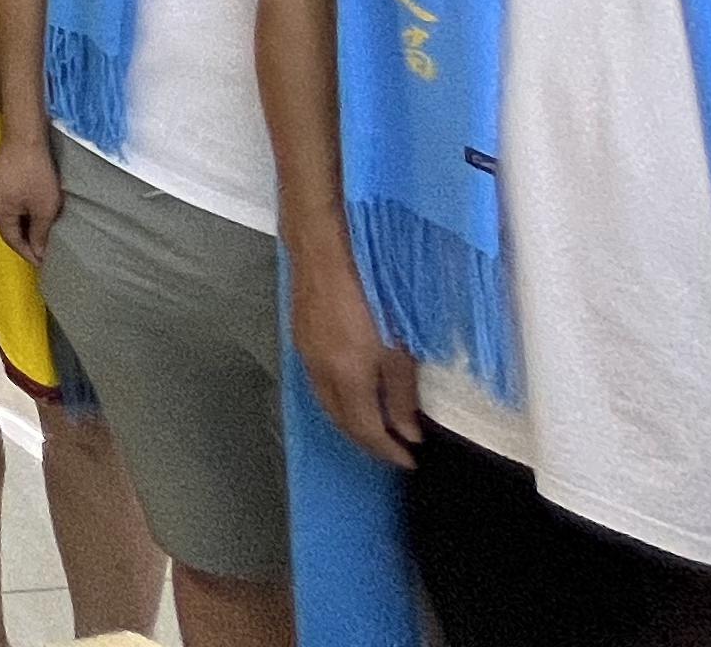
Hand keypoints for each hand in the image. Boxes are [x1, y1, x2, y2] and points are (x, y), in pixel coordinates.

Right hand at [0, 130, 61, 265]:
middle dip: (25, 241)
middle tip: (44, 252)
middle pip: (7, 228)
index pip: (12, 240)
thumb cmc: (36, 173)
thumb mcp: (44, 207)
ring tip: (41, 235)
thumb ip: (41, 233)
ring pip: (8, 215)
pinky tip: (33, 213)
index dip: (28, 253)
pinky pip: (8, 203)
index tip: (44, 264)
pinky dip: (21, 212)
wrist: (25, 136)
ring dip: (24, 226)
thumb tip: (39, 253)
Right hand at [292, 248, 423, 466]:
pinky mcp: (302, 337)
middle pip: (340, 422)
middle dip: (366, 441)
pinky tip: (353, 391)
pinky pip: (318, 383)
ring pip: (326, 402)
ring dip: (350, 421)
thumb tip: (408, 431)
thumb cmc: (371, 293)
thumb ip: (402, 393)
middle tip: (393, 449)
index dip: (387, 451)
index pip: (365, 430)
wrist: (326, 248)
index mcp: (347, 378)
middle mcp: (320, 373)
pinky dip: (337, 399)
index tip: (408, 461)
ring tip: (376, 425)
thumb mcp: (399, 346)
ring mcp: (306, 354)